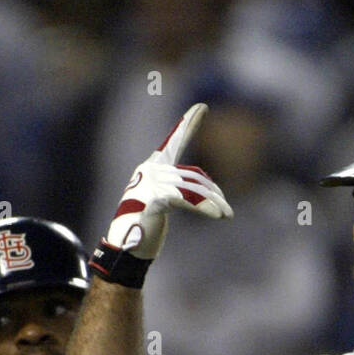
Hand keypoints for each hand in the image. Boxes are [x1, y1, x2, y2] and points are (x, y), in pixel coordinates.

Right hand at [103, 103, 231, 260]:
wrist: (125, 246)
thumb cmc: (145, 224)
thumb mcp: (164, 202)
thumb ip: (180, 190)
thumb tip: (208, 192)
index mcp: (154, 166)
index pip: (175, 140)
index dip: (189, 124)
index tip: (202, 107)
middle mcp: (152, 170)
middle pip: (193, 177)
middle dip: (214, 194)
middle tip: (228, 212)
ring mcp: (151, 184)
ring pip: (192, 189)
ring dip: (213, 204)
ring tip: (227, 216)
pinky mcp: (153, 200)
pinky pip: (185, 200)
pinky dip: (203, 208)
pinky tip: (216, 215)